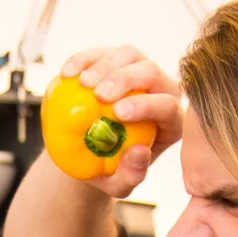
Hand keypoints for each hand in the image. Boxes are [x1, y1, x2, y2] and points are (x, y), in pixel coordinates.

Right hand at [59, 46, 184, 198]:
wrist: (87, 153)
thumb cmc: (109, 170)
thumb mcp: (118, 184)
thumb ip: (131, 176)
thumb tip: (140, 152)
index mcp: (170, 120)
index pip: (167, 105)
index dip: (147, 105)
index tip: (118, 113)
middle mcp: (160, 90)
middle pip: (151, 72)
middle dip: (125, 79)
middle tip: (98, 95)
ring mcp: (138, 70)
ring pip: (129, 55)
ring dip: (104, 64)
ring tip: (82, 83)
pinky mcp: (115, 60)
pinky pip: (101, 51)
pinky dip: (83, 59)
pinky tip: (68, 73)